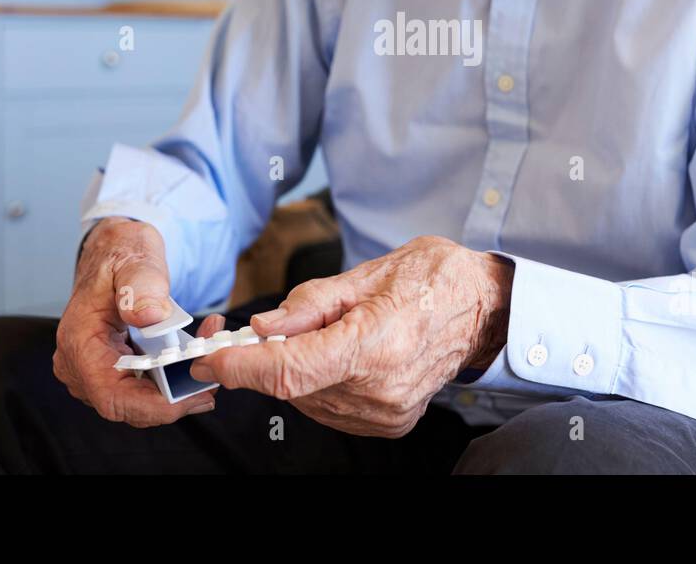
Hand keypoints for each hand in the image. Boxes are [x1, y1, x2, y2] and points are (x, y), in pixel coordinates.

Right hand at [52, 217, 220, 426]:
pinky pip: (142, 387)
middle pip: (127, 406)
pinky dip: (170, 377)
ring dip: (175, 386)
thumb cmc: (120, 253)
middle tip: (211, 380)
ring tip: (206, 354)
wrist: (115, 251)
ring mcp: (94, 370)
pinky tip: (192, 353)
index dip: (152, 407)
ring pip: (138, 400)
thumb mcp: (136, 259)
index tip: (190, 397)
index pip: (111, 395)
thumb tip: (150, 315)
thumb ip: (142, 286)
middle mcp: (79, 364)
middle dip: (173, 397)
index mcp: (79, 341)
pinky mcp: (110, 369)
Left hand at [190, 235, 512, 437]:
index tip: (212, 357)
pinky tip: (340, 355)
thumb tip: (264, 324)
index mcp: (375, 345)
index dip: (241, 367)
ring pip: (307, 400)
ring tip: (324, 333)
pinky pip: (330, 408)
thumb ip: (311, 302)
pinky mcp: (389, 423)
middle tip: (269, 328)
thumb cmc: (432, 280)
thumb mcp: (369, 272)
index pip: (289, 370)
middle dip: (266, 359)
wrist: (483, 309)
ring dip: (294, 371)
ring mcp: (386, 412)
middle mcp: (380, 389)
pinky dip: (319, 384)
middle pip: (292, 387)